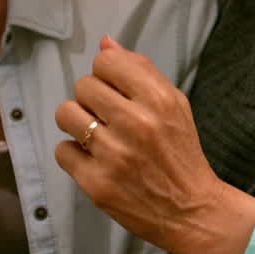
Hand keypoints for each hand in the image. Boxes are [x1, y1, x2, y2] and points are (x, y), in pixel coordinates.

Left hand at [55, 38, 254, 253]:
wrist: (192, 210)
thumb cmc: (182, 154)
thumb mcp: (174, 105)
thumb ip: (141, 71)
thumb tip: (105, 43)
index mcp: (157, 99)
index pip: (106, 62)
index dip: (106, 74)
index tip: (115, 90)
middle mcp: (135, 123)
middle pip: (84, 86)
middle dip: (93, 99)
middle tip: (108, 118)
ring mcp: (113, 154)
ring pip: (66, 114)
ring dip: (78, 123)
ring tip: (96, 136)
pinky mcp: (96, 183)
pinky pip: (63, 150)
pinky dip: (76, 155)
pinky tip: (95, 161)